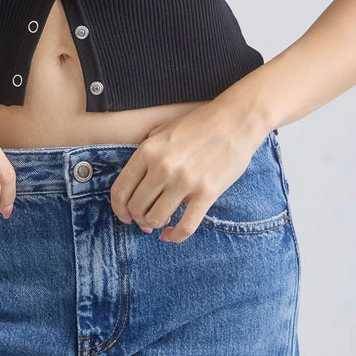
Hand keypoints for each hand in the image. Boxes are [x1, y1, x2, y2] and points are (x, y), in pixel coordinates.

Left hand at [109, 99, 265, 242]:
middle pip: (137, 207)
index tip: (124, 215)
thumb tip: (136, 177)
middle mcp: (162, 167)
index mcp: (148, 150)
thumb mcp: (164, 129)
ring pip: (157, 219)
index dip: (119, 208)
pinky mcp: (206, 193)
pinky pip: (186, 226)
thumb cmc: (200, 124)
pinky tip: (172, 235)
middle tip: (144, 220)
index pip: (121, 189)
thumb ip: (147, 151)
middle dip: (137, 218)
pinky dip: (175, 236)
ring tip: (161, 222)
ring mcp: (184, 181)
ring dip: (155, 225)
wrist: (236, 120)